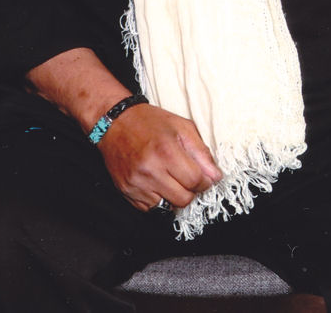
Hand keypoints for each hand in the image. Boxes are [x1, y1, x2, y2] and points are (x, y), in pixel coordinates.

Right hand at [96, 105, 222, 212]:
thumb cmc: (149, 122)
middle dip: (190, 190)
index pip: (196, 181)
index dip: (204, 181)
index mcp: (167, 152)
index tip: (203, 177)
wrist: (115, 122)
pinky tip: (155, 182)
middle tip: (186, 177)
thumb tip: (215, 176)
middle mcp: (150, 170)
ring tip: (169, 178)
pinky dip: (157, 199)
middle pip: (183, 199)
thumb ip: (201, 153)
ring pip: (167, 207)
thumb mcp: (182, 127)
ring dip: (173, 196)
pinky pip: (150, 208)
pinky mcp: (126, 191)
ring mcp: (137, 183)